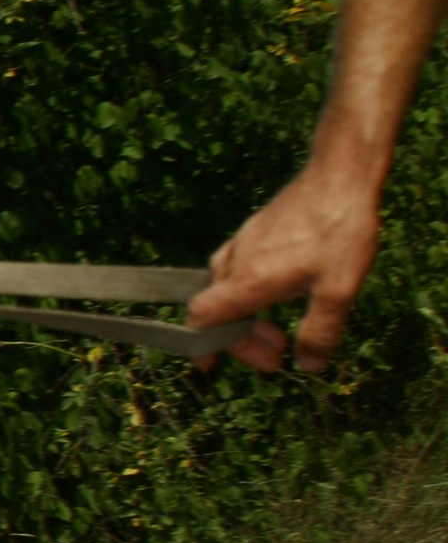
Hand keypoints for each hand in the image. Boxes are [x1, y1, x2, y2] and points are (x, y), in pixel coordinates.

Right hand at [186, 165, 382, 372]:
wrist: (340, 176)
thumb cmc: (340, 233)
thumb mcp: (339, 291)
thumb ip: (320, 332)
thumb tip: (308, 366)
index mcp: (248, 281)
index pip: (202, 317)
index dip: (202, 345)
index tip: (213, 366)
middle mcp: (236, 262)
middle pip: (214, 307)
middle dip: (238, 337)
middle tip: (275, 353)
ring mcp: (243, 242)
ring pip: (225, 286)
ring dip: (244, 314)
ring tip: (277, 326)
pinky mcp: (255, 230)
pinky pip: (236, 267)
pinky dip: (248, 290)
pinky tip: (278, 290)